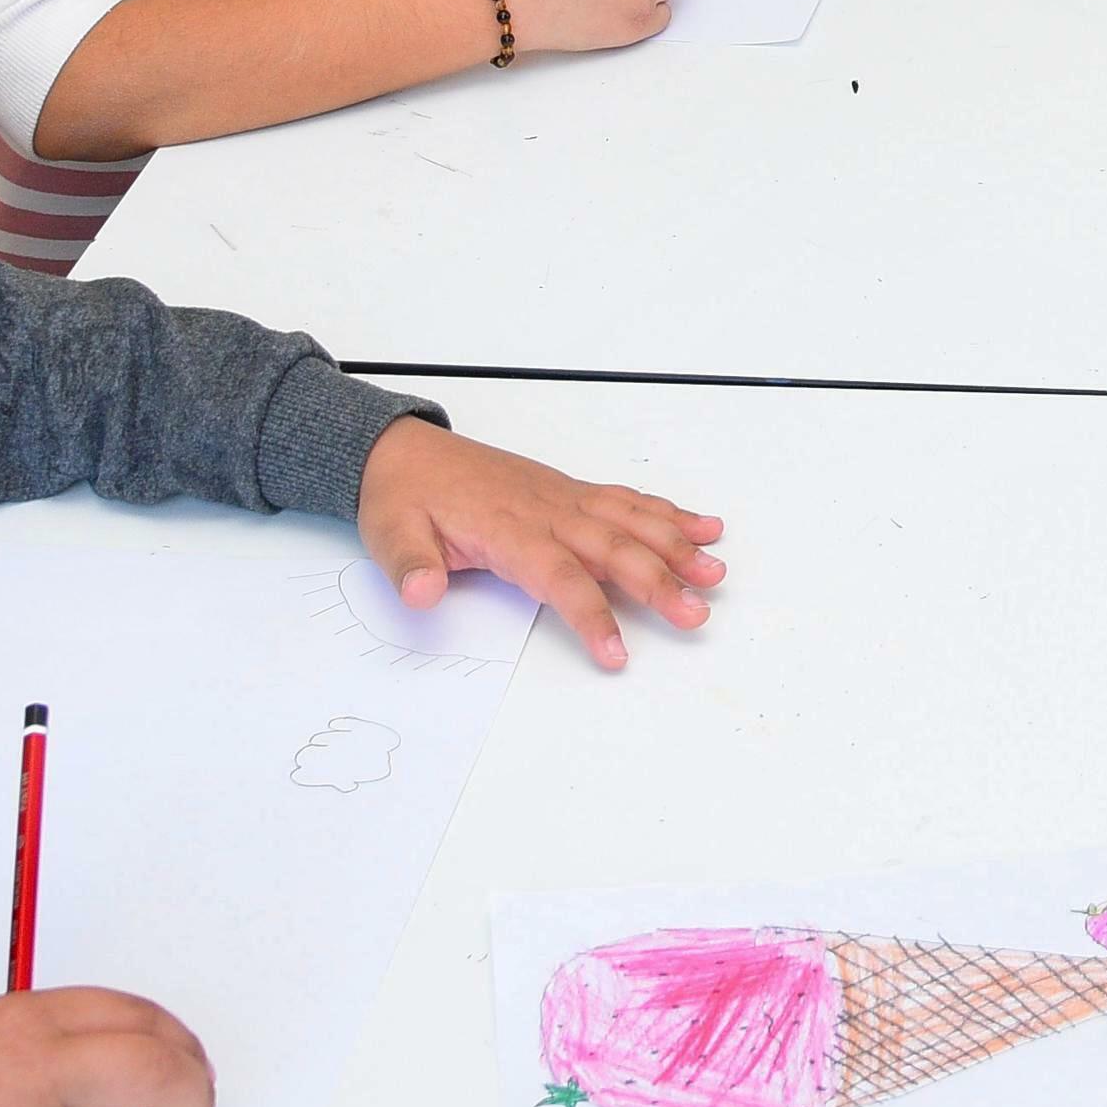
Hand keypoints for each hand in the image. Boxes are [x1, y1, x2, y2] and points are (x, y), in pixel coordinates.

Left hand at [356, 415, 724, 672]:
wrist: (403, 452)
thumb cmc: (403, 498)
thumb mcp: (390, 536)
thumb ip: (410, 567)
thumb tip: (421, 594)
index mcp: (507, 529)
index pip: (560, 577)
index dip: (591, 615)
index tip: (616, 654)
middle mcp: (546, 511)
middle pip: (612, 549)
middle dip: (659, 582)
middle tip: (697, 613)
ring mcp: (562, 498)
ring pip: (630, 521)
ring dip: (676, 545)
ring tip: (715, 571)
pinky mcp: (569, 492)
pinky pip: (625, 501)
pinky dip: (666, 513)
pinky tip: (702, 526)